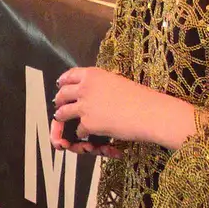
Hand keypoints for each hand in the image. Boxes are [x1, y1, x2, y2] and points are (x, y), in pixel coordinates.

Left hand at [52, 66, 196, 151]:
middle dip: (59, 100)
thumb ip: (101, 84)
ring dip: (61, 116)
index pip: (70, 75)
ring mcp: (84, 106)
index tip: (60, 84)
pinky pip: (78, 129)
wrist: (150, 113)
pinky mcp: (88, 123)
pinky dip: (82, 132)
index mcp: (93, 75)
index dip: (63, 81)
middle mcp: (85, 88)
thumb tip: (94, 88)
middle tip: (59, 103)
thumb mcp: (117, 81)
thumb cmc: (140, 98)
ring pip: (63, 112)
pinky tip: (87, 133)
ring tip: (62, 118)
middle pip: (62, 93)